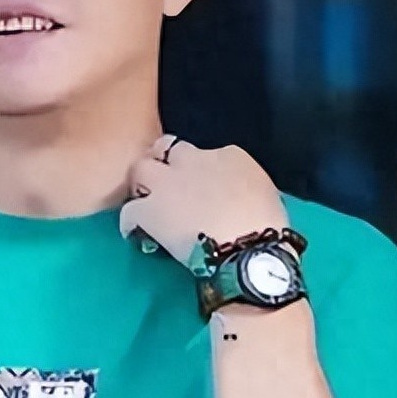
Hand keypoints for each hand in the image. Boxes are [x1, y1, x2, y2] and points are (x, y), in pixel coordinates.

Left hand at [119, 134, 288, 269]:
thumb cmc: (268, 225)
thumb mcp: (261, 189)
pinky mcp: (149, 211)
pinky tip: (138, 231)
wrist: (249, 250)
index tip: (193, 179)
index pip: (199, 150)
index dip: (192, 164)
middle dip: (161, 162)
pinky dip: (131, 221)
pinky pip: (128, 211)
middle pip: (164, 148)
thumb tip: (228, 189)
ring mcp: (167, 184)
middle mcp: (192, 161)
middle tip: (163, 184)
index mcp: (227, 154)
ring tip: (147, 203)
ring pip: (140, 170)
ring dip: (142, 185)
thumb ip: (239, 181)